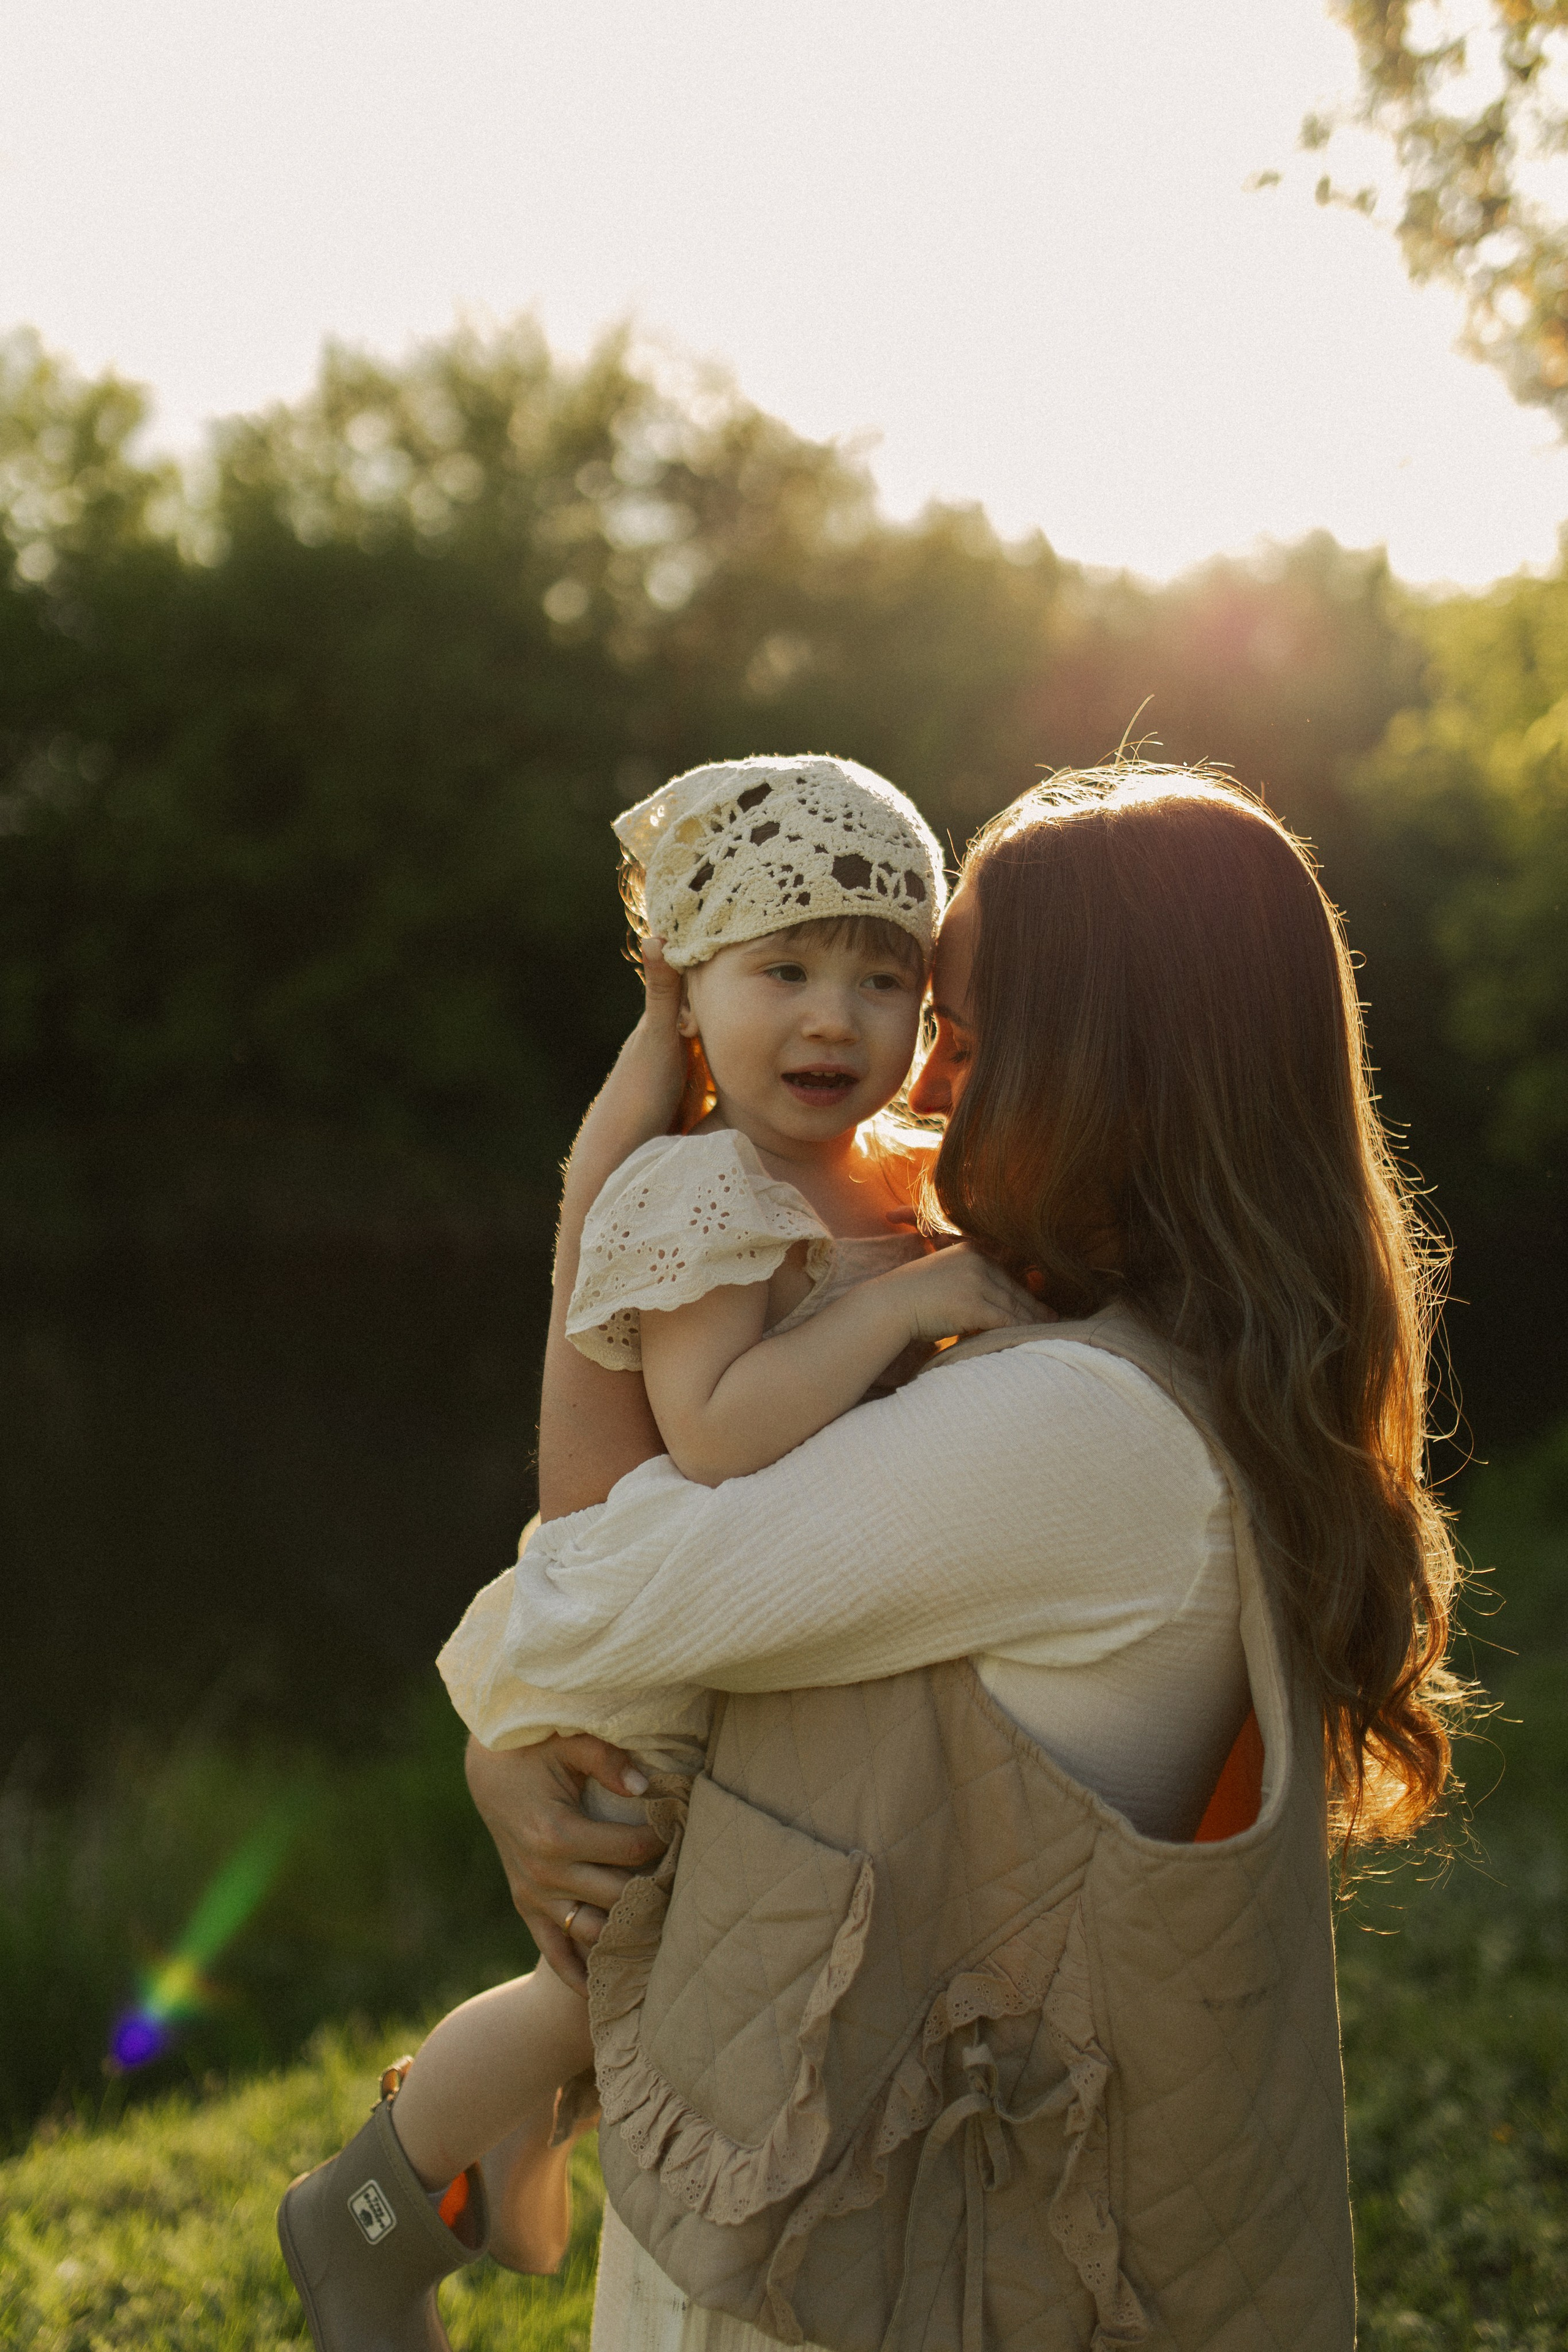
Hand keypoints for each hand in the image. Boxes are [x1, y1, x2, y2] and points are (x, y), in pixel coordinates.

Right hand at [465, 1733, 665, 1989]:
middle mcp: (545, 1873)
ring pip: (593, 1931)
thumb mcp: (567, 1744)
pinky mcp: (526, 1907)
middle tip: (687, 1884)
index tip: (685, 1833)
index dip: (663, 1842)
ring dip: (627, 1934)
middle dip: (654, 1890)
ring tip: (664, 1931)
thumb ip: (606, 1759)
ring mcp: (534, 1895)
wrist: (489, 1775)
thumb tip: (645, 1786)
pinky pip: (554, 1952)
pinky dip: (578, 1974)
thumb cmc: (534, 1754)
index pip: (630, 1850)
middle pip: (618, 1895)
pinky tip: (604, 1991)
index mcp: (558, 1834)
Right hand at [874, 1239, 1053, 1344]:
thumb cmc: (909, 1298)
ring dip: (1031, 1322)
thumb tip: (986, 1303)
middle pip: (1013, 1290)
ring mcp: (977, 1282)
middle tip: (1051, 1320)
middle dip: (1033, 1308)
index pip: (1005, 1274)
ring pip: (1013, 1307)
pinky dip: (1019, 1332)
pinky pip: (1005, 1322)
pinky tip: (1029, 1340)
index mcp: (970, 1251)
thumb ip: (966, 1283)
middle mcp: (977, 1262)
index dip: (1023, 1292)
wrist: (888, 1306)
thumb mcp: (942, 1278)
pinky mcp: (974, 1305)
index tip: (1038, 1304)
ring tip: (1045, 1332)